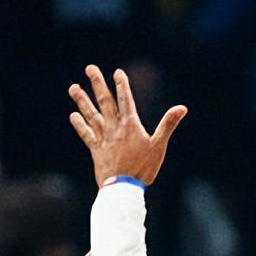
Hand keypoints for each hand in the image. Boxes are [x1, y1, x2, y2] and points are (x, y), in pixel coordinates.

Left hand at [69, 65, 186, 187]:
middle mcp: (114, 128)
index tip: (117, 72)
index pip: (125, 100)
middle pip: (104, 101)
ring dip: (82, 100)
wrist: (123, 187)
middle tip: (90, 68)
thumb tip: (182, 108)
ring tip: (73, 87)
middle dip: (97, 84)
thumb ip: (168, 124)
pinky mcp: (96, 149)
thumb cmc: (143, 168)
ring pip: (91, 114)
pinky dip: (79, 124)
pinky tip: (73, 115)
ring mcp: (103, 138)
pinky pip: (86, 133)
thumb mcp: (159, 146)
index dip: (122, 85)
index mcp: (130, 125)